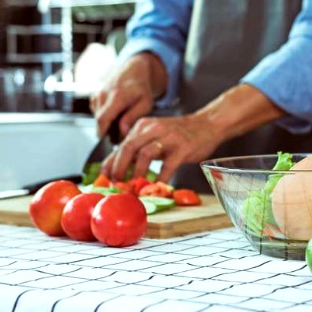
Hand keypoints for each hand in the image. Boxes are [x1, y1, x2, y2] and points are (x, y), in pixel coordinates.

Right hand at [90, 52, 166, 137]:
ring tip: (120, 122)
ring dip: (106, 122)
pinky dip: (104, 115)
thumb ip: (132, 117)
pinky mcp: (95, 95)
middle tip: (119, 136)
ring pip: (97, 115)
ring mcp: (97, 93)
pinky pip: (96, 111)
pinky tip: (114, 114)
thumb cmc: (141, 88)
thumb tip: (122, 131)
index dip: (102, 132)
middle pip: (99, 119)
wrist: (134, 71)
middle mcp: (104, 94)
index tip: (107, 142)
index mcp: (117, 96)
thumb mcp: (145, 104)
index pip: (103, 118)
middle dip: (107, 130)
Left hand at [101, 113, 223, 182]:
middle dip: (119, 167)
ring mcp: (169, 137)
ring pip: (146, 154)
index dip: (111, 162)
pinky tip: (157, 187)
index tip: (104, 178)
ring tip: (134, 186)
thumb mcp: (154, 137)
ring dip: (137, 172)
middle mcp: (153, 129)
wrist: (207, 124)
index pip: (122, 145)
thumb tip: (115, 168)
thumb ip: (137, 149)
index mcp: (143, 126)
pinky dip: (161, 178)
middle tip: (116, 183)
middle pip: (129, 147)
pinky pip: (168, 165)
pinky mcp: (182, 147)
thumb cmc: (179, 134)